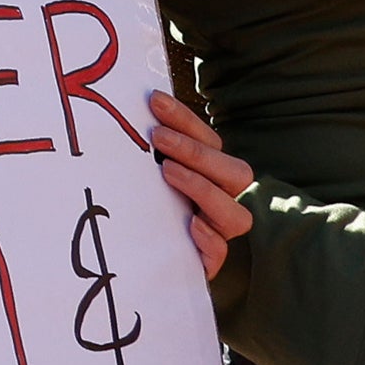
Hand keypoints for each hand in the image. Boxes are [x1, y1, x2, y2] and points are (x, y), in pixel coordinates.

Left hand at [149, 89, 257, 279]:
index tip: (155, 102)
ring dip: (203, 189)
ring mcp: (217, 232)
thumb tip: (127, 104)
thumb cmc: (141, 200)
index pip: (210, 141)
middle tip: (158, 138)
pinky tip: (191, 225)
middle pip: (236, 174)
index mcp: (211, 173)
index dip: (186, 119)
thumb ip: (147, 148)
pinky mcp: (205, 262)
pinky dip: (208, 240)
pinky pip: (220, 254)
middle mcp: (221, 200)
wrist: (135, 253)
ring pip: (236, 216)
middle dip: (196, 152)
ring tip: (168, 172)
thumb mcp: (143, 170)